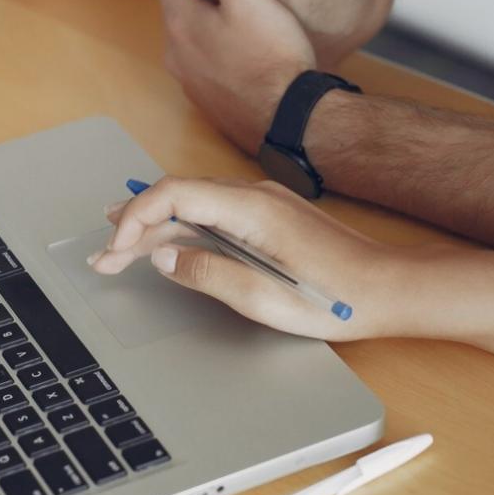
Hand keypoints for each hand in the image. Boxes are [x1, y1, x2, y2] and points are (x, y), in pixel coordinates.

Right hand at [88, 177, 394, 341]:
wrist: (390, 288)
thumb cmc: (338, 298)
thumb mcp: (266, 300)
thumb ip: (209, 275)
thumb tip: (164, 257)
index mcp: (251, 209)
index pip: (174, 194)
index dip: (136, 218)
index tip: (116, 249)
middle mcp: (254, 196)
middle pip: (177, 196)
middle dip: (133, 224)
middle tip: (102, 256)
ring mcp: (262, 204)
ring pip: (192, 205)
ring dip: (153, 227)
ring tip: (118, 250)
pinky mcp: (268, 217)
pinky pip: (212, 213)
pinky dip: (181, 229)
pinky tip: (164, 242)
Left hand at [153, 0, 316, 153]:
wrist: (289, 119)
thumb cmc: (272, 55)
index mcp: (180, 23)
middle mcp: (176, 54)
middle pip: (175, 4)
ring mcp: (190, 81)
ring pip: (189, 34)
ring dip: (207, 13)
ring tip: (243, 5)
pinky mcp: (208, 100)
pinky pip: (203, 60)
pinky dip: (216, 41)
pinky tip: (247, 43)